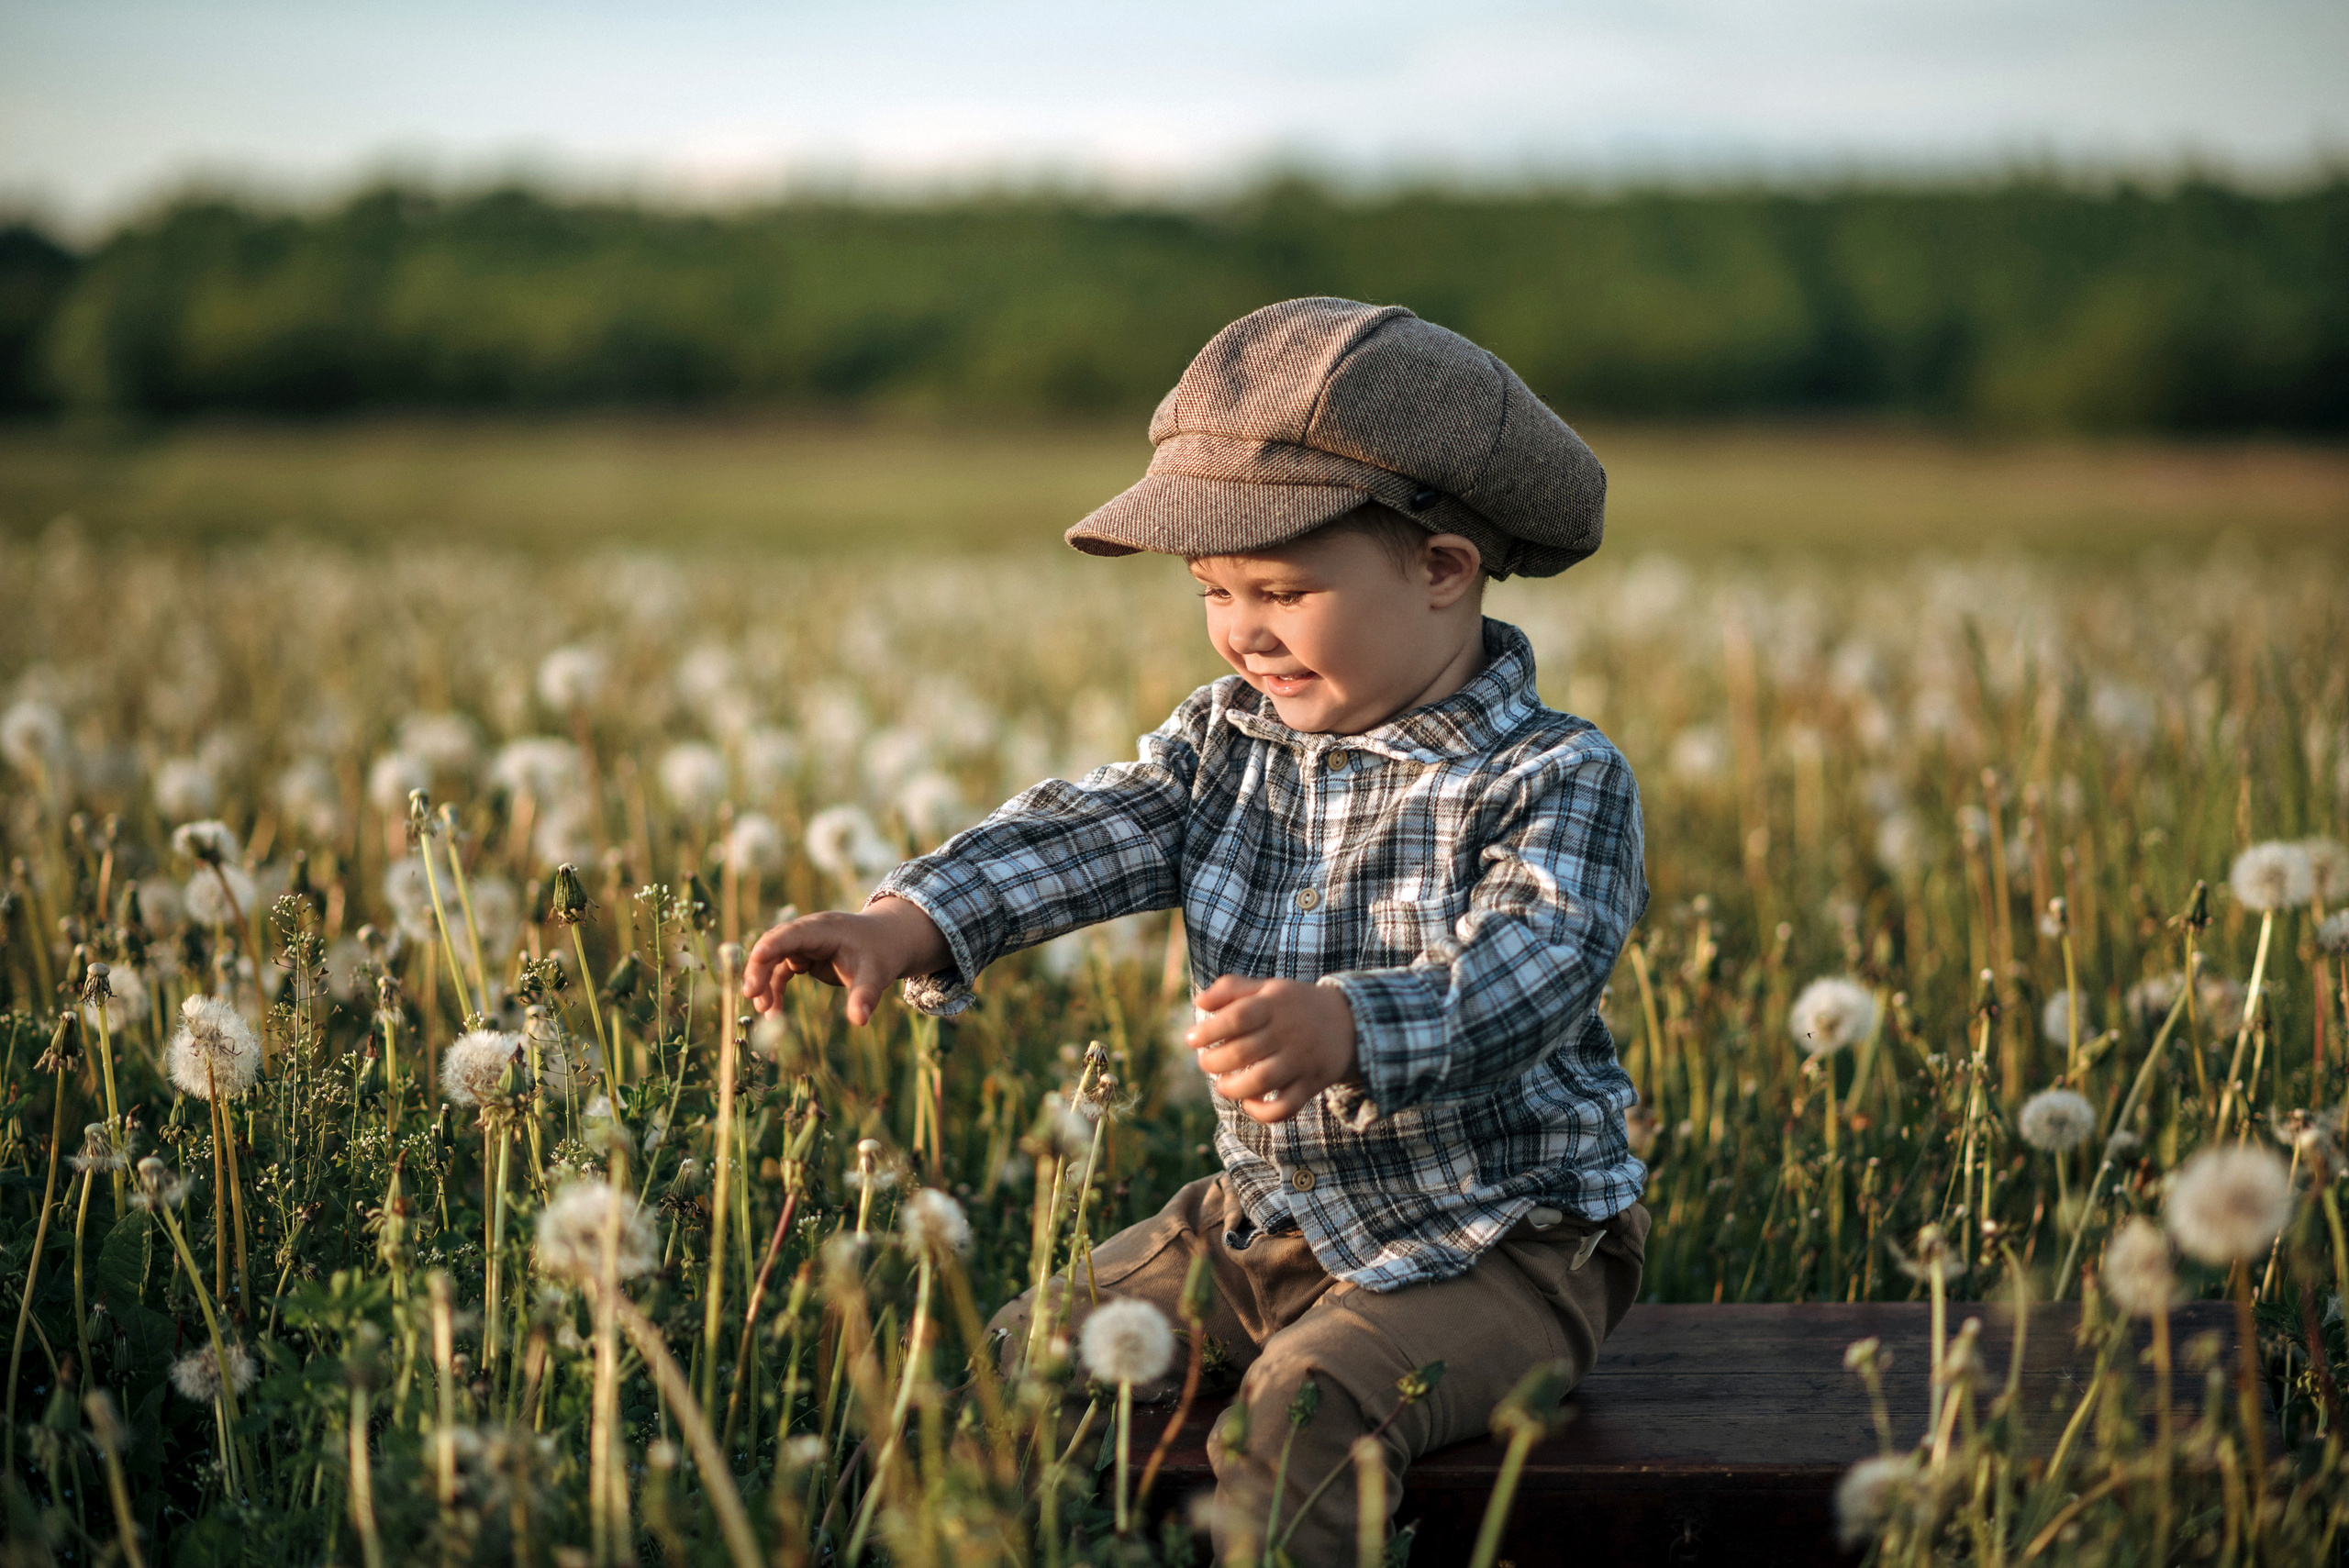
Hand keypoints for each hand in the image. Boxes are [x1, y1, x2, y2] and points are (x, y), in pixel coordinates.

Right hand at [741, 896, 950, 1025]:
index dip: (774, 944)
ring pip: (773, 960)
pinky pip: (781, 972)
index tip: (757, 957)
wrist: (889, 942)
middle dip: (759, 968)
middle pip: (775, 945)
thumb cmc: (882, 953)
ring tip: (764, 1012)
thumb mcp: (877, 973)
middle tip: (751, 994)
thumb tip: (860, 1021)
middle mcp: (809, 933)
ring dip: (764, 984)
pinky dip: (775, 990)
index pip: (793, 933)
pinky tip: (773, 1012)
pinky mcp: (804, 957)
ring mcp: (804, 945)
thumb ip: (866, 995)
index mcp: (825, 929)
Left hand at [1185, 975, 1357, 1124]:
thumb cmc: (1295, 1005)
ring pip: (1261, 1082)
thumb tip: (1199, 1002)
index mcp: (1275, 1004)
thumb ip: (1232, 989)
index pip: (1238, 1017)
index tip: (1191, 1039)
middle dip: (1214, 1062)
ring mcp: (1302, 1060)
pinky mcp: (1311, 1085)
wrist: (1350, 1022)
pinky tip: (1249, 1102)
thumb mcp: (1268, 987)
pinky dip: (1262, 1112)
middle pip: (1243, 1052)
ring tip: (1223, 1083)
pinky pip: (1285, 1107)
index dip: (1209, 1030)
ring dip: (1232, 1088)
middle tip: (1206, 1062)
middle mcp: (1289, 1032)